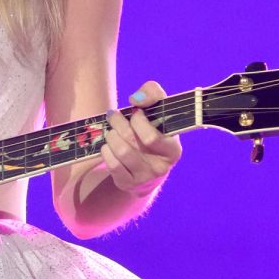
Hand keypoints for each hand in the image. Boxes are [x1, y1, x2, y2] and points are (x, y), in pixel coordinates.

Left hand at [100, 81, 181, 196]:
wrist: (147, 171)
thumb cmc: (154, 134)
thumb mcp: (160, 113)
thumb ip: (153, 95)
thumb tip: (136, 99)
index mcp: (173, 150)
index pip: (151, 137)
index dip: (138, 121)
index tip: (135, 112)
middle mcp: (160, 167)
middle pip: (132, 141)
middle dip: (118, 123)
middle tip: (114, 116)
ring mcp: (144, 177)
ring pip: (120, 152)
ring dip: (111, 136)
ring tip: (111, 131)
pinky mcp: (127, 184)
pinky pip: (112, 164)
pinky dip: (106, 151)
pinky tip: (108, 146)